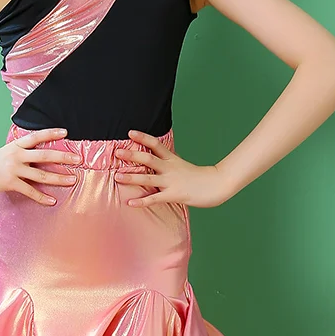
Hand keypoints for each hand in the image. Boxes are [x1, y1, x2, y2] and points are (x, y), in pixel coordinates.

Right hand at [0, 127, 81, 204]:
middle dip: (63, 157)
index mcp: (16, 145)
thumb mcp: (5, 152)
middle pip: (45, 154)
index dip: (51, 133)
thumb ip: (20, 152)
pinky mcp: (10, 182)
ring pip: (41, 174)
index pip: (37, 136)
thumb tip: (36, 156)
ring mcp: (14, 169)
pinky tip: (52, 200)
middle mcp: (17, 155)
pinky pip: (30, 190)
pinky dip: (42, 197)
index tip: (65, 132)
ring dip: (59, 178)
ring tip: (73, 180)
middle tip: (78, 159)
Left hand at [114, 130, 232, 208]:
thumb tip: (156, 161)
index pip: (156, 144)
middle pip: (148, 159)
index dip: (143, 137)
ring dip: (131, 178)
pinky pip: (155, 198)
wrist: (218, 184)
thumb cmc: (200, 177)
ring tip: (117, 177)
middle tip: (117, 152)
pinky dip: (142, 201)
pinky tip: (130, 203)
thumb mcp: (182, 166)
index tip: (130, 132)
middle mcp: (170, 168)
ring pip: (148, 178)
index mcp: (172, 159)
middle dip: (132, 155)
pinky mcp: (174, 195)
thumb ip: (169, 163)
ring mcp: (171, 181)